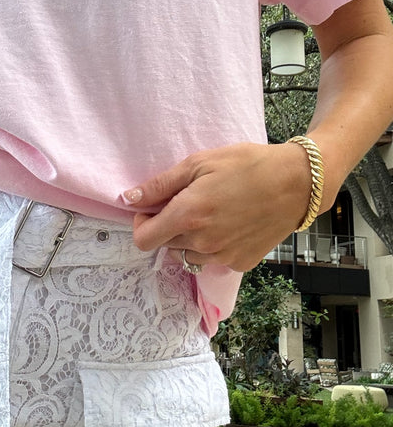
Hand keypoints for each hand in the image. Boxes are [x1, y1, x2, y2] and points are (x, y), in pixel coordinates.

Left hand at [124, 142, 311, 272]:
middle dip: (169, 225)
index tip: (154, 207)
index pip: (143, 240)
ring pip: (189, 254)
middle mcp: (202, 243)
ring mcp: (222, 257)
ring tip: (213, 212)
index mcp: (187, 216)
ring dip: (191, 238)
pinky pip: (215, 259)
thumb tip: (129, 198)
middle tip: (189, 201)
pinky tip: (231, 223)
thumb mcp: (198, 163)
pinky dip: (215, 245)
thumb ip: (160, 185)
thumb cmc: (247, 164)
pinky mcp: (241, 263)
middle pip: (165, 245)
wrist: (298, 182)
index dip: (142, 222)